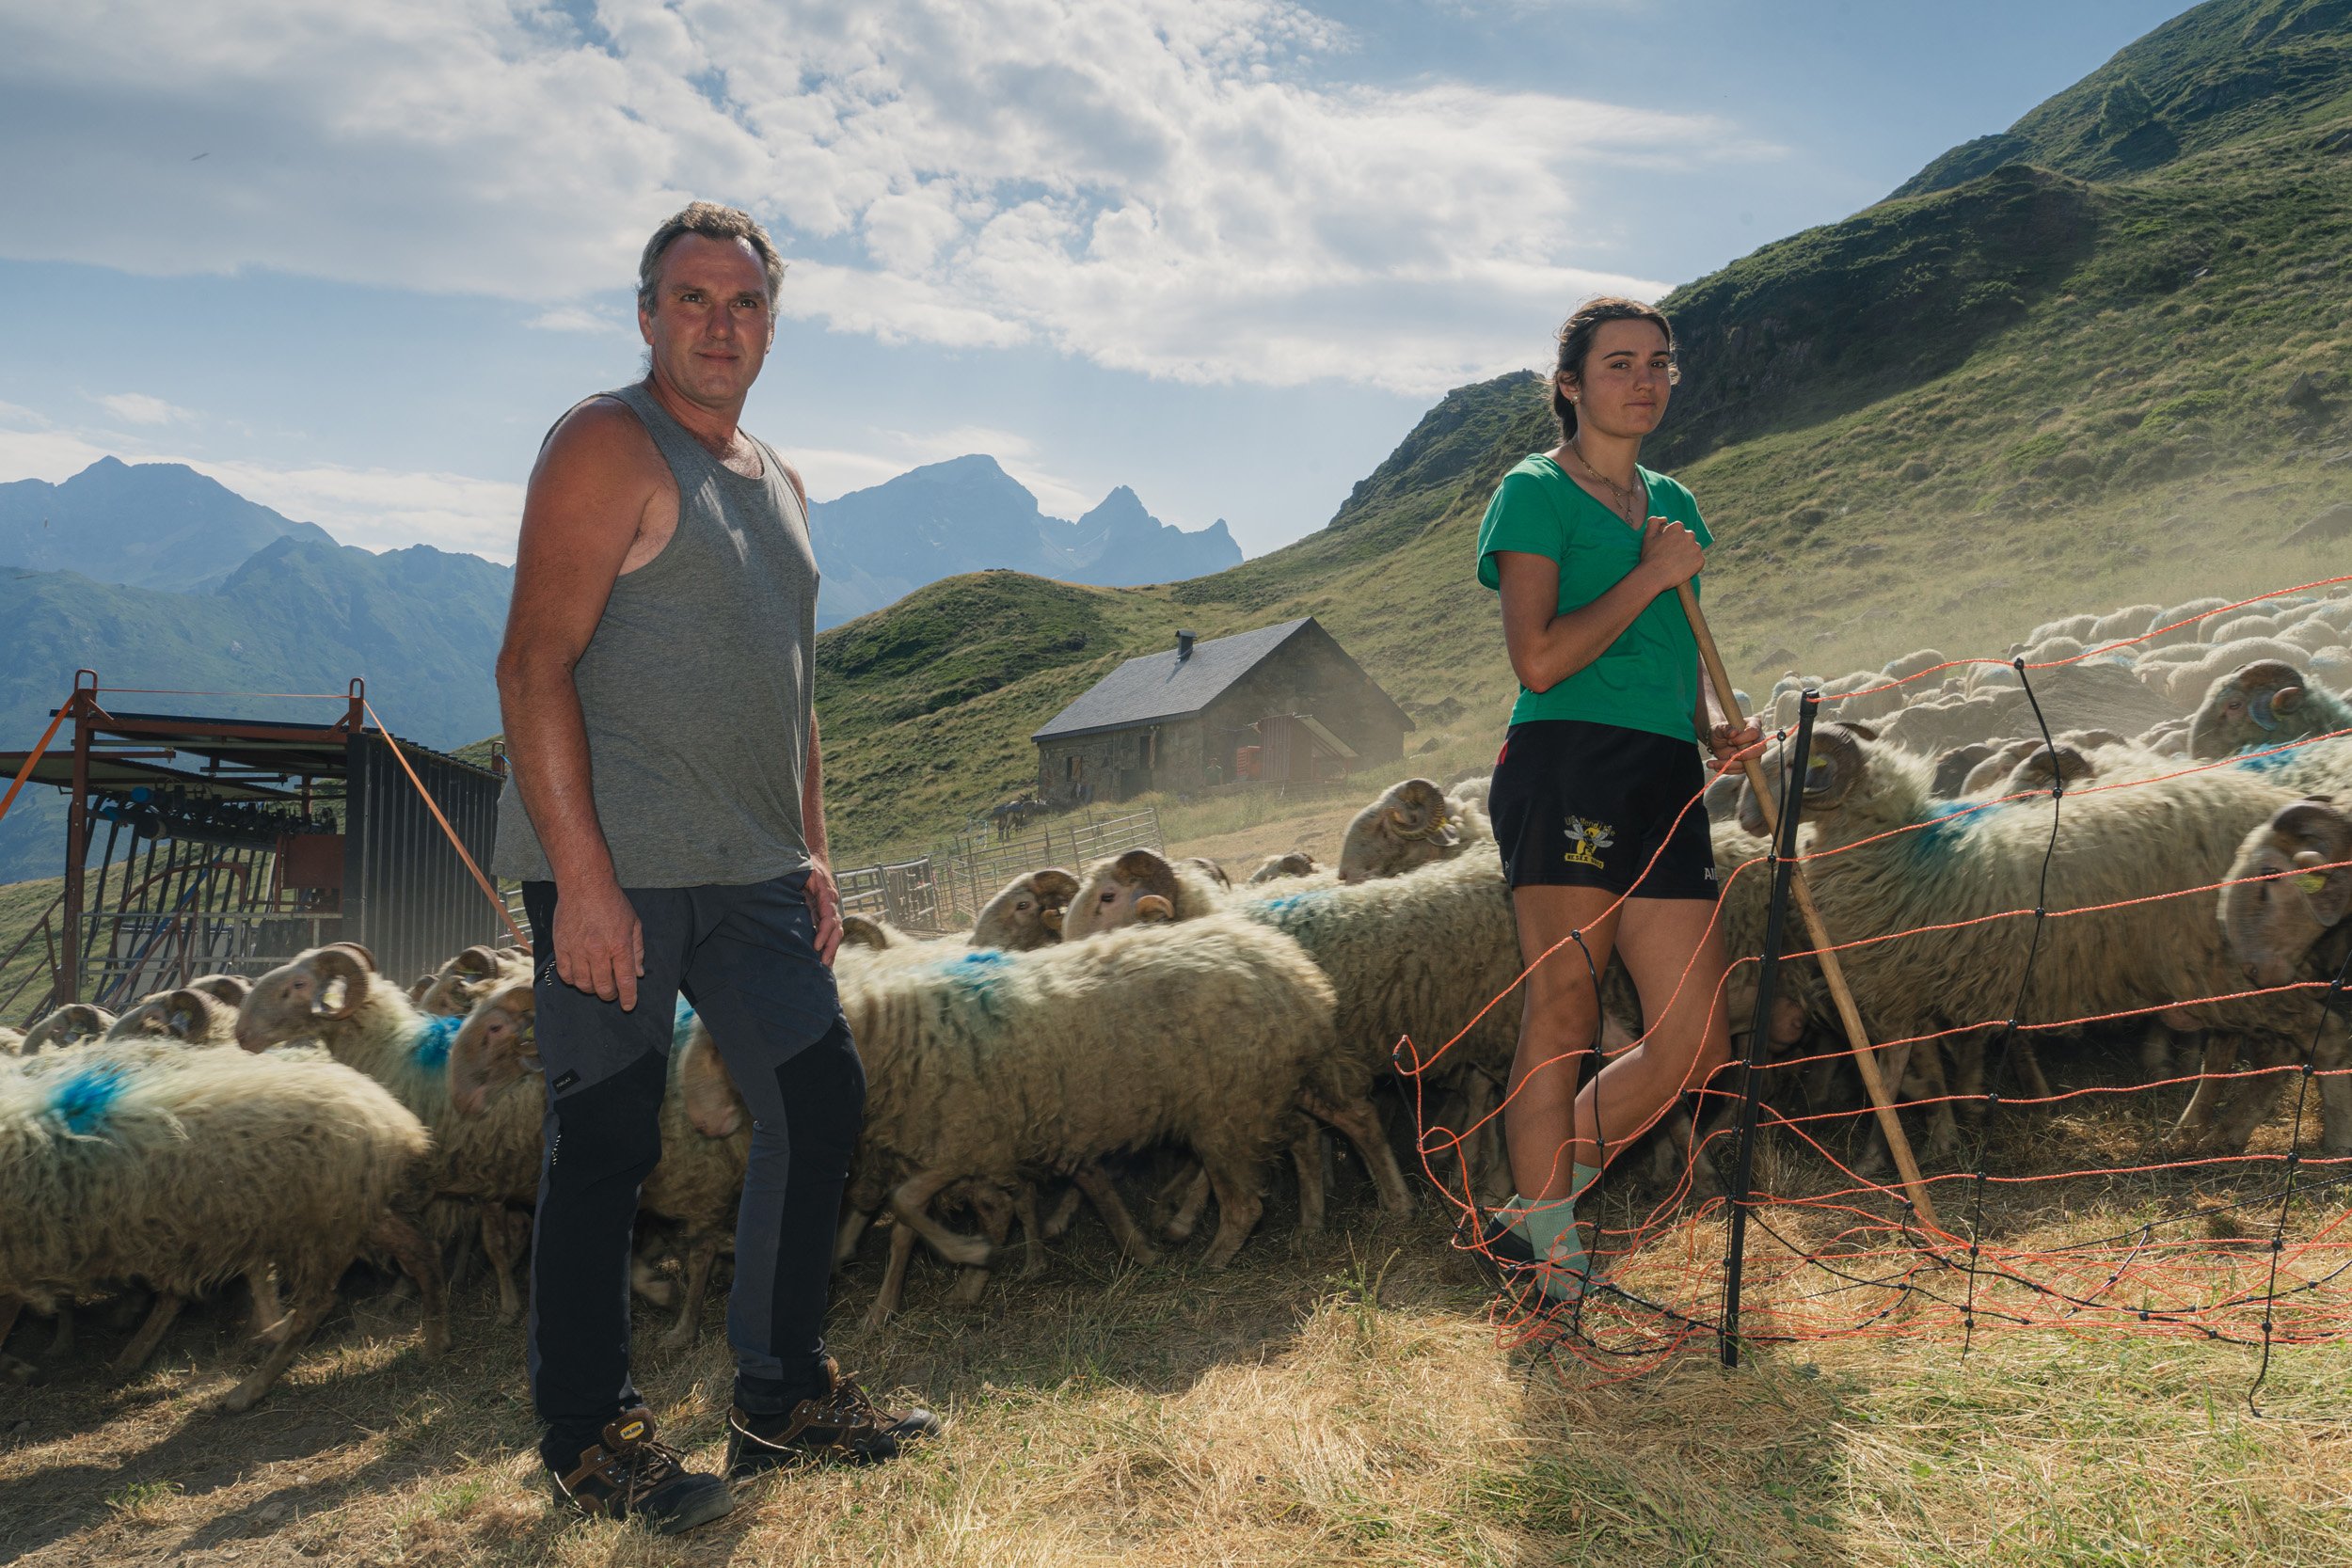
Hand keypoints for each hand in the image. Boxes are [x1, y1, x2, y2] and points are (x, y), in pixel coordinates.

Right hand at [555, 875, 642, 1008]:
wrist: (584, 885)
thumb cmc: (612, 903)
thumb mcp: (634, 923)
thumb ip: (637, 950)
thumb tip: (638, 974)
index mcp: (619, 945)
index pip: (625, 981)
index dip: (628, 997)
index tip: (629, 1005)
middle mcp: (598, 951)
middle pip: (603, 987)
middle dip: (610, 995)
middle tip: (612, 992)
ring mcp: (577, 950)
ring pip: (583, 984)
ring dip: (591, 989)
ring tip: (596, 983)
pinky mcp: (561, 947)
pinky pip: (565, 974)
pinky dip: (572, 980)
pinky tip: (579, 975)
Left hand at [805, 863, 843, 967]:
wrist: (814, 856)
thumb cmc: (804, 863)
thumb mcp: (801, 870)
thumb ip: (800, 884)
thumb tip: (795, 899)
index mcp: (826, 892)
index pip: (829, 917)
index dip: (823, 932)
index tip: (816, 945)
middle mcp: (831, 901)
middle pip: (836, 927)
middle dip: (831, 946)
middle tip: (824, 963)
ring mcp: (830, 907)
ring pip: (836, 930)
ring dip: (832, 948)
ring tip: (826, 965)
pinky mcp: (825, 911)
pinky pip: (830, 929)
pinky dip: (828, 943)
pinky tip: (825, 957)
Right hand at [1636, 515, 1704, 590]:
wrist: (1654, 576)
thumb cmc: (1650, 556)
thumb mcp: (1648, 535)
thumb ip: (1654, 522)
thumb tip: (1664, 519)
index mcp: (1677, 527)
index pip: (1678, 530)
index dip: (1671, 539)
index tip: (1666, 547)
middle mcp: (1689, 535)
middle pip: (1687, 538)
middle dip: (1681, 545)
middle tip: (1671, 556)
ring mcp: (1696, 548)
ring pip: (1693, 549)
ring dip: (1687, 554)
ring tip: (1676, 563)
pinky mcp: (1700, 560)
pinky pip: (1698, 561)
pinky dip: (1692, 564)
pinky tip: (1681, 568)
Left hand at [1708, 716, 1763, 770]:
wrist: (1717, 742)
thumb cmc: (1720, 732)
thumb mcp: (1719, 729)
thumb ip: (1726, 729)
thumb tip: (1734, 732)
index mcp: (1753, 725)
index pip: (1754, 732)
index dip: (1742, 738)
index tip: (1729, 740)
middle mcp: (1758, 739)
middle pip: (1760, 749)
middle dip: (1745, 755)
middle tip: (1730, 755)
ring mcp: (1755, 753)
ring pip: (1750, 763)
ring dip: (1730, 765)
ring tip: (1711, 763)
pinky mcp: (1749, 764)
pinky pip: (1741, 770)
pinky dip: (1727, 769)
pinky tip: (1715, 766)